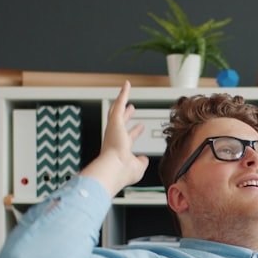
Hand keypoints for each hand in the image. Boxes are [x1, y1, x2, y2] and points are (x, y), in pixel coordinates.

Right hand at [81, 81, 149, 195]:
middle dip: (127, 116)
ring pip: (117, 111)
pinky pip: (119, 103)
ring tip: (126, 93)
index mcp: (121, 149)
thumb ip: (142, 162)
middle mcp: (115, 138)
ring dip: (122, 101)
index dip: (135, 132)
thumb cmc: (123, 172)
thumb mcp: (138, 168)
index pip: (129, 138)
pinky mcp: (114, 121)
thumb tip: (144, 158)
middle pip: (122, 123)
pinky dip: (123, 94)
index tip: (140, 127)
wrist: (113, 169)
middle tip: (132, 108)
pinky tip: (127, 84)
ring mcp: (114, 129)